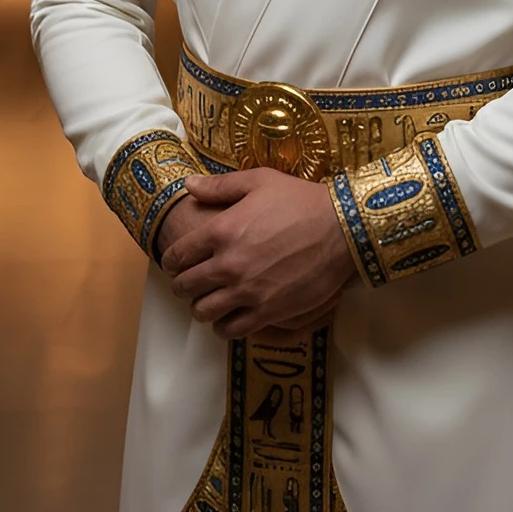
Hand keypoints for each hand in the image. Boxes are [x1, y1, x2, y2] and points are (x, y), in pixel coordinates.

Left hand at [159, 171, 355, 339]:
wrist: (341, 229)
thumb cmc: (300, 200)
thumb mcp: (259, 181)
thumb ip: (220, 186)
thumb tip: (188, 186)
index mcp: (221, 231)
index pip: (178, 255)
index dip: (171, 261)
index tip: (174, 263)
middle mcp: (228, 265)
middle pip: (186, 287)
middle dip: (182, 285)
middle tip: (188, 283)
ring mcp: (247, 292)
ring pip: (204, 312)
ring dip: (201, 307)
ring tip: (208, 301)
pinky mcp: (268, 312)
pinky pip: (231, 330)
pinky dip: (224, 326)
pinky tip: (229, 317)